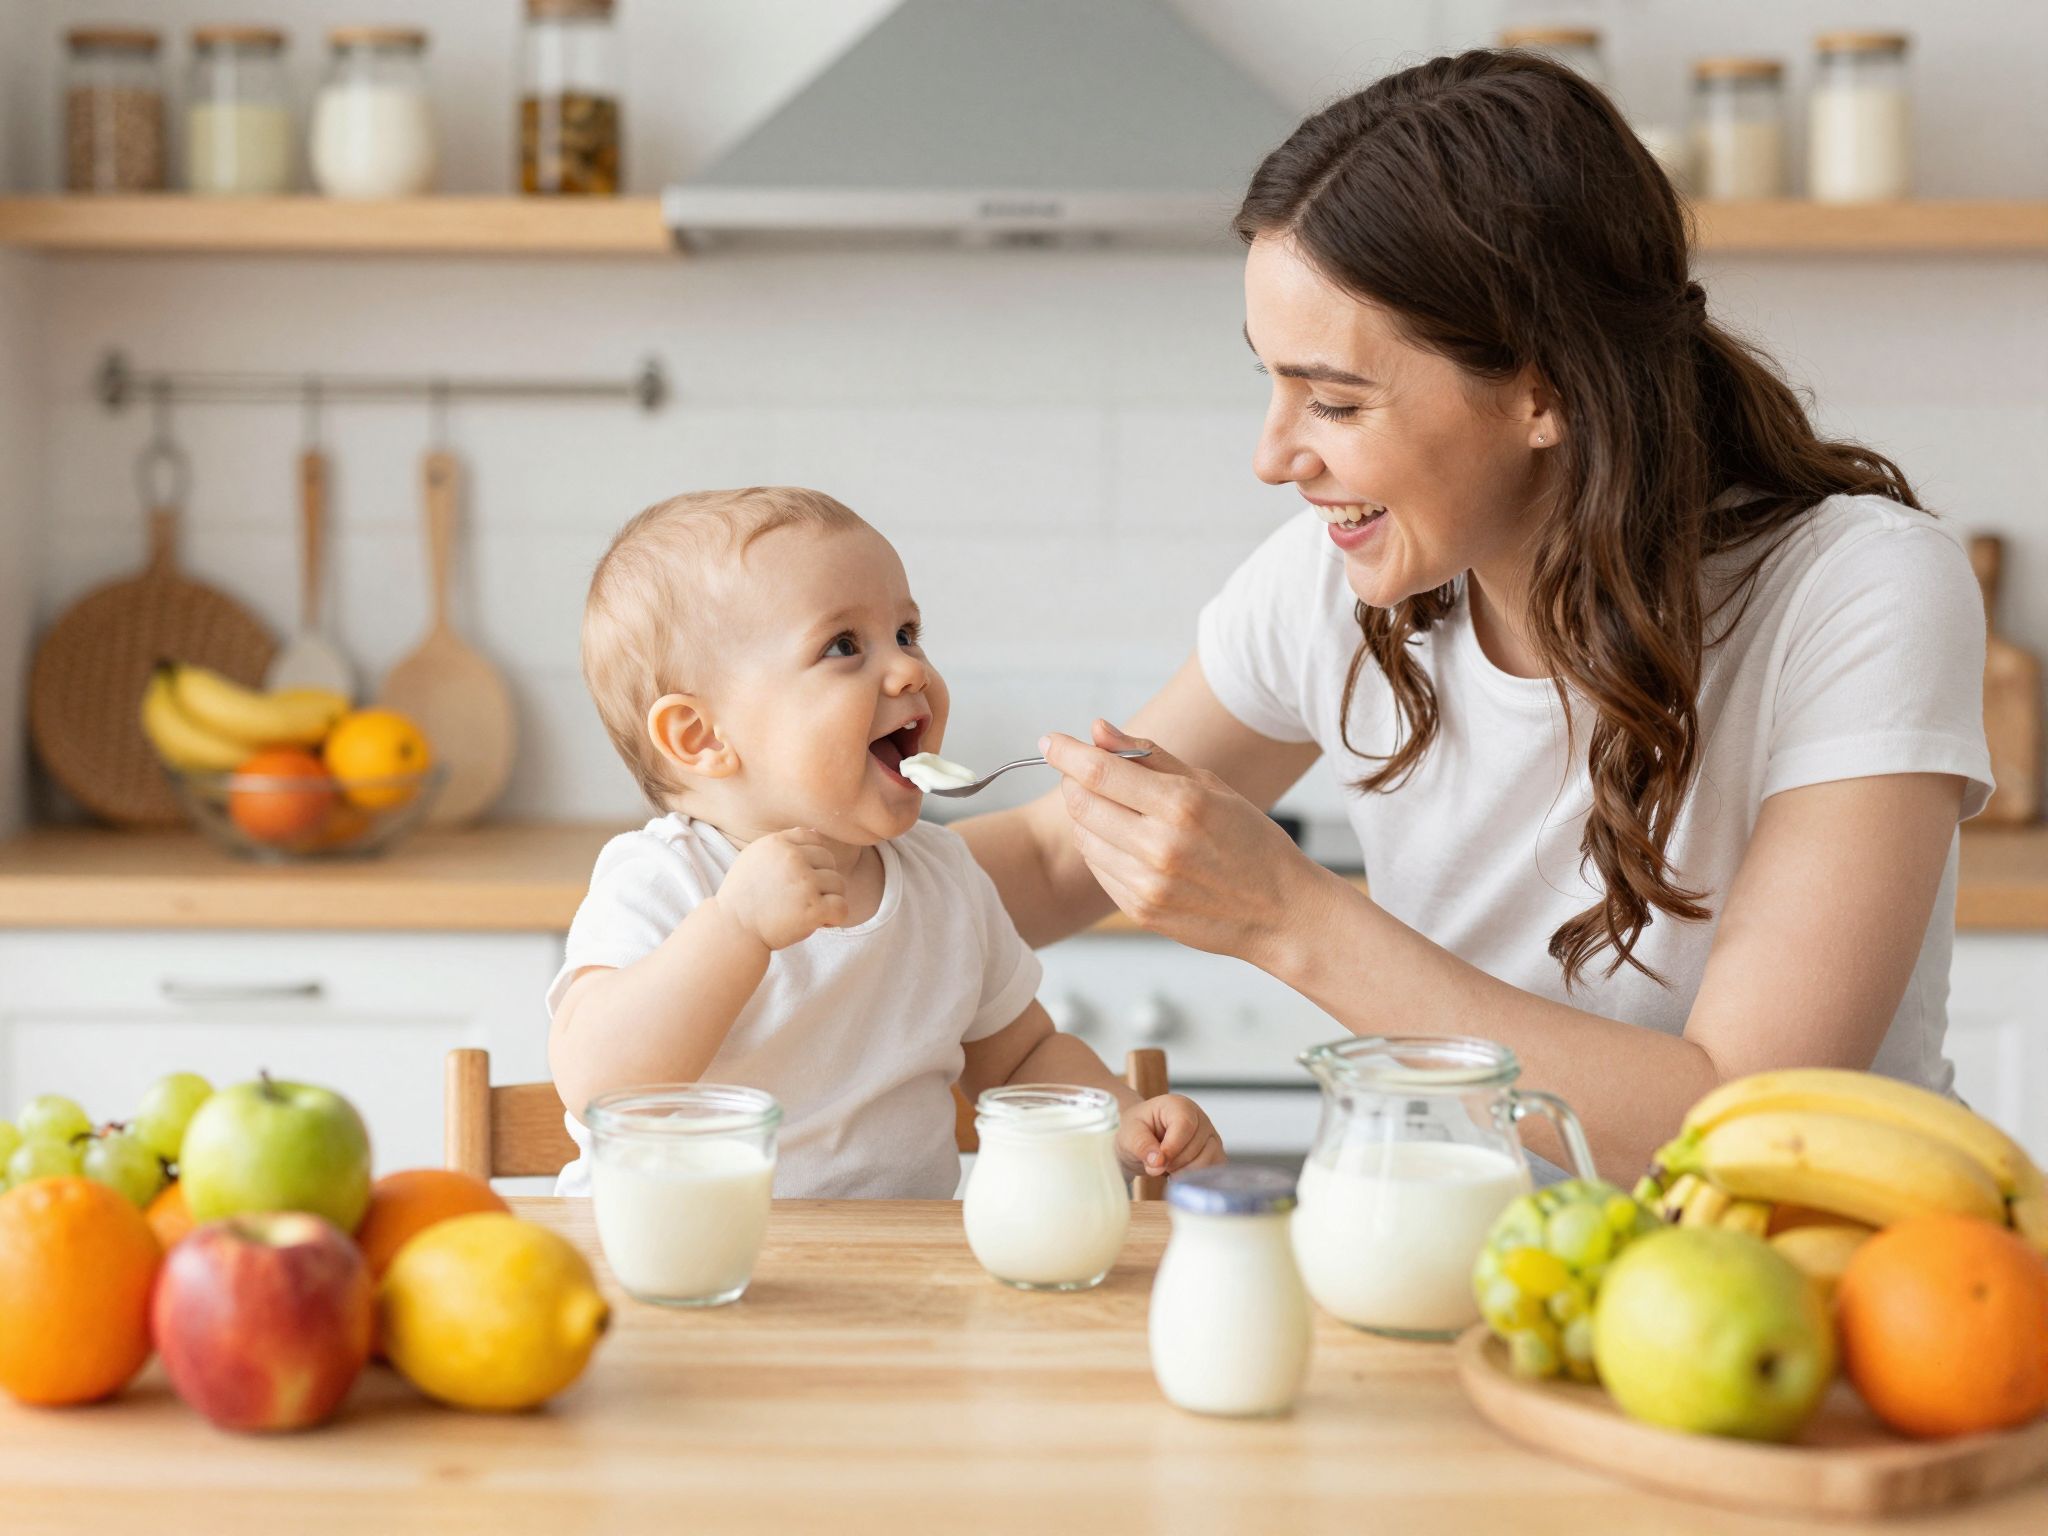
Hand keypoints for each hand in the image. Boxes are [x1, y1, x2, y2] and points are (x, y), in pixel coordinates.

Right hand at [714, 829, 848, 950]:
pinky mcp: (813, 908)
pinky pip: (842, 908)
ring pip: (839, 884)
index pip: (814, 839)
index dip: (813, 861)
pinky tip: (818, 923)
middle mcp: (792, 858)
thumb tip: (813, 831)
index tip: (799, 878)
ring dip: (828, 900)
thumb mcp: (754, 858)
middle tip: (802, 899)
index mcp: (778, 843)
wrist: (733, 930)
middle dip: (821, 880)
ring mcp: (804, 883)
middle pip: (829, 861)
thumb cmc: (744, 897)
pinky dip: (834, 918)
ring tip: (806, 911)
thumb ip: (783, 843)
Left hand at [1043, 719, 1329, 963]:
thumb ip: (1148, 755)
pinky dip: (1101, 848)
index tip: (1049, 741)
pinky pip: (1098, 869)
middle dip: (1074, 781)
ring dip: (1087, 816)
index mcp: (1181, 805)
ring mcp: (1147, 884)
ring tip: (1118, 810)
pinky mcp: (1140, 910)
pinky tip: (1128, 843)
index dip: (1065, 752)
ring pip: (1084, 837)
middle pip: (1081, 803)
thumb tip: (1096, 729)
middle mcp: (1160, 846)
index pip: (1098, 772)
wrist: (1280, 911)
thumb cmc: (1249, 840)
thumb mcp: (1209, 785)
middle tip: (1087, 774)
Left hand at [1117, 1094, 1224, 1179]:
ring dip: (1185, 1172)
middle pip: (1196, 1146)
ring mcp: (1210, 1136)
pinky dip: (1197, 1178)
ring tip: (1168, 1168)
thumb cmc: (1136, 1131)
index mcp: (1178, 1105)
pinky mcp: (1214, 1153)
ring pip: (1207, 1160)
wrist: (1139, 1140)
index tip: (1158, 1162)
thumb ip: (1142, 1146)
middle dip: (1174, 1163)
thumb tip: (1158, 1162)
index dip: (1172, 1148)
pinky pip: (1214, 1170)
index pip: (1185, 1125)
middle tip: (1157, 1164)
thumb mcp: (1129, 1135)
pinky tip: (1180, 1174)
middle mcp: (1199, 1117)